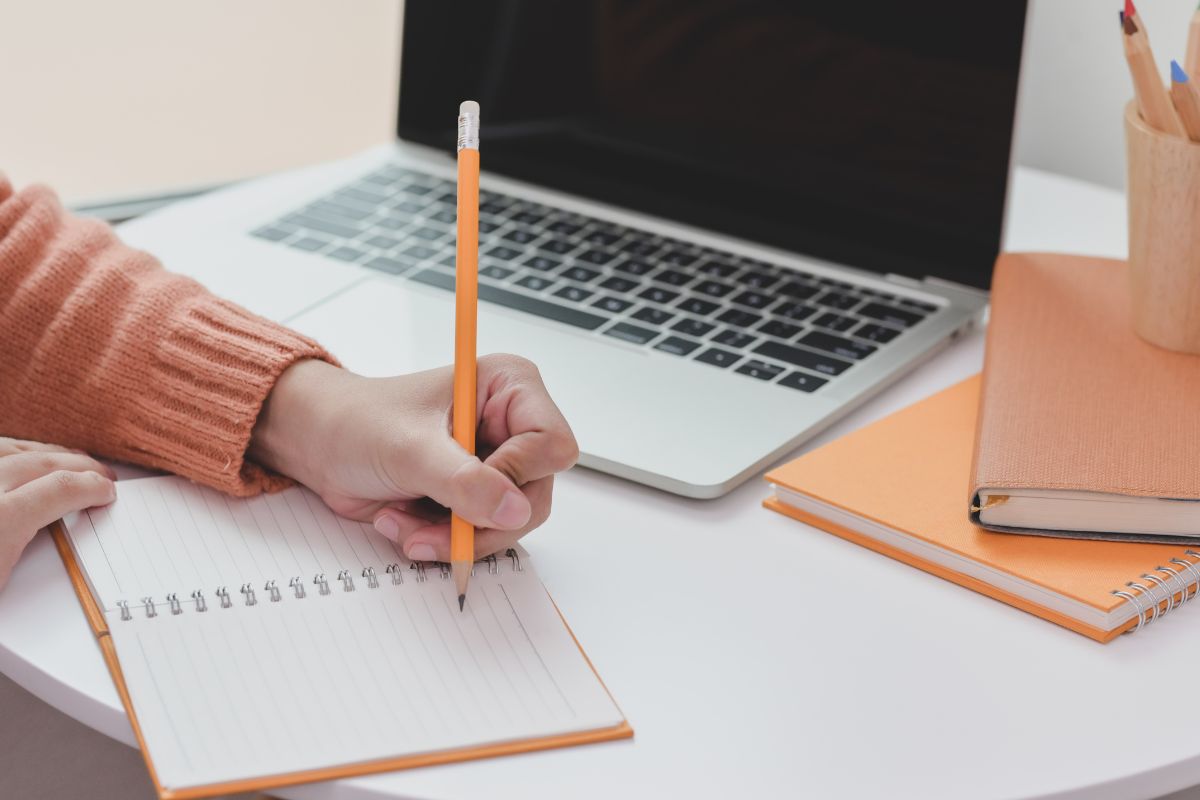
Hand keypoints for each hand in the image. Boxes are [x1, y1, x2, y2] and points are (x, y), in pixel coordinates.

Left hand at [0, 438, 115, 589]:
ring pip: (11, 448)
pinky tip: (22, 457)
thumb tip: (58, 526)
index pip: (60, 488)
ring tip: (66, 457)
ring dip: (44, 452)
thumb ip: (32, 545)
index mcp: (2, 518)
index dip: (91, 486)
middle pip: (38, 462)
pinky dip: (14, 450)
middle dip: (77, 464)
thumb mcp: (1, 587)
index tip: (107, 491)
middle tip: (100, 473)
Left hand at [249, 355, 578, 561]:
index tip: (469, 489)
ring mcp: (495, 463)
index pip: (552, 444)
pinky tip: (405, 522)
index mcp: (509, 388)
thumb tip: (514, 509)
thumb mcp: (409, 449)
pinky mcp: (476, 496)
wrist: (317, 444)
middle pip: (535, 495)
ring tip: (404, 522)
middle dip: (476, 520)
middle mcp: (511, 425)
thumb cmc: (356, 422)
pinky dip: (443, 541)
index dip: (517, 475)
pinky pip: (483, 536)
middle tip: (429, 529)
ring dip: (453, 536)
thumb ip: (464, 480)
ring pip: (509, 523)